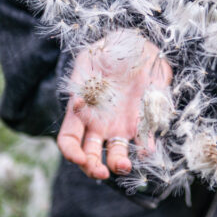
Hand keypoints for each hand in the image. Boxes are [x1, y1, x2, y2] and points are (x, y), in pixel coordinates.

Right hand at [56, 32, 172, 179]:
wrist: (136, 43)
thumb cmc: (108, 49)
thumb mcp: (91, 57)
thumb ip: (84, 81)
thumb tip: (79, 105)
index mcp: (81, 110)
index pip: (69, 140)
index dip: (71, 154)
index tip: (80, 158)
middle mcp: (99, 123)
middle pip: (90, 154)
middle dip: (93, 168)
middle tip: (102, 173)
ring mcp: (120, 124)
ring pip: (115, 154)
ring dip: (118, 164)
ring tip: (124, 166)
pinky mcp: (142, 120)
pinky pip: (143, 140)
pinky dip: (145, 149)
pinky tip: (147, 150)